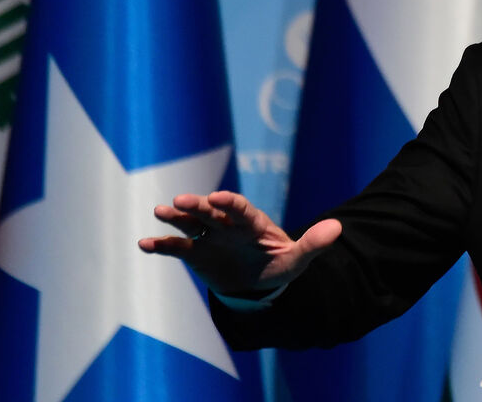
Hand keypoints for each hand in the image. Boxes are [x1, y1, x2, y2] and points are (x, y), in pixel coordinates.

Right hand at [138, 190, 340, 295]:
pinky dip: (161, 245)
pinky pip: (176, 247)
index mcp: (252, 222)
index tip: (217, 197)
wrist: (260, 284)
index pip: (241, 208)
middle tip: (181, 201)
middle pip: (211, 211)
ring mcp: (209, 237)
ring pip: (190, 223)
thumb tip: (338, 228)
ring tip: (160, 211)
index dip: (229, 202)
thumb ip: (314, 244)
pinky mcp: (195, 253)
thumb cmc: (279, 265)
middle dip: (198, 206)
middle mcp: (228, 224)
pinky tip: (143, 244)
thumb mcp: (297, 259)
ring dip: (176, 217)